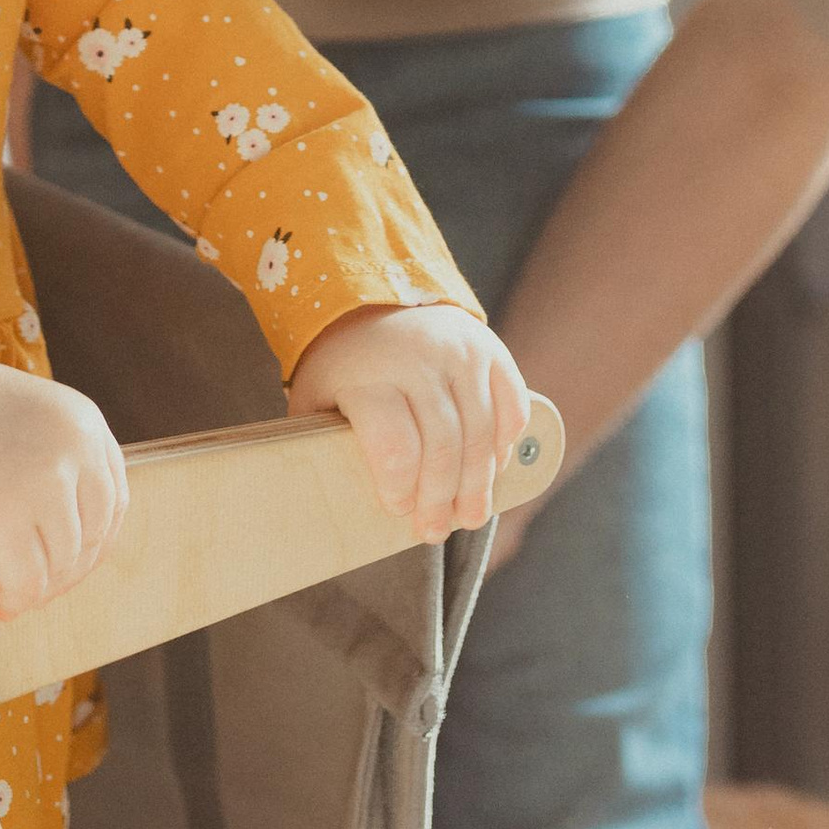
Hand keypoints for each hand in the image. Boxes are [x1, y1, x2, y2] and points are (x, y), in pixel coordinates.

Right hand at [0, 362, 128, 618]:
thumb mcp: (27, 417)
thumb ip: (59, 463)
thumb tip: (72, 547)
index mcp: (83, 423)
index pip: (113, 502)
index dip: (93, 543)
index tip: (67, 563)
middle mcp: (73, 452)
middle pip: (92, 538)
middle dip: (64, 573)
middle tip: (33, 584)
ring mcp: (42, 485)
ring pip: (60, 565)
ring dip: (34, 586)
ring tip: (0, 584)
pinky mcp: (4, 520)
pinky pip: (26, 584)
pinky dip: (12, 598)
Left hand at [286, 302, 530, 545]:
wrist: (375, 297)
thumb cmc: (343, 367)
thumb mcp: (318, 399)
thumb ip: (327, 444)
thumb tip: (336, 511)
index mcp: (366, 376)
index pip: (393, 447)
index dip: (400, 488)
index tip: (398, 510)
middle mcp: (416, 358)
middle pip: (441, 447)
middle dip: (441, 499)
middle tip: (437, 530)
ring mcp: (459, 351)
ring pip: (480, 434)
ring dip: (478, 484)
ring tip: (469, 516)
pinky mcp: (490, 350)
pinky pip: (510, 408)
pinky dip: (504, 445)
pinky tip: (492, 470)